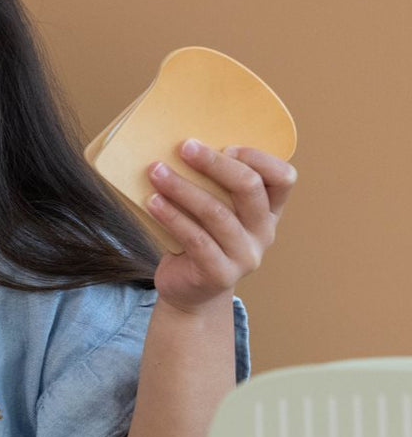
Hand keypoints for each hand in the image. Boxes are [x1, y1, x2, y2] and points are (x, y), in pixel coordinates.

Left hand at [145, 139, 296, 312]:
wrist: (188, 291)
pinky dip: (171, 216)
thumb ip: (210, 186)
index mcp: (268, 211)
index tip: (225, 145)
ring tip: (156, 171)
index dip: (258, 158)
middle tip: (184, 147)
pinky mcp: (220, 273)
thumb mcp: (211, 210)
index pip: (283, 178)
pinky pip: (195, 239)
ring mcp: (245, 256)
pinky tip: (152, 202)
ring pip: (216, 213)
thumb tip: (180, 145)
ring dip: (182, 187)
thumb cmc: (198, 239)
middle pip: (249, 188)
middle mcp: (263, 233)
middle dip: (214, 163)